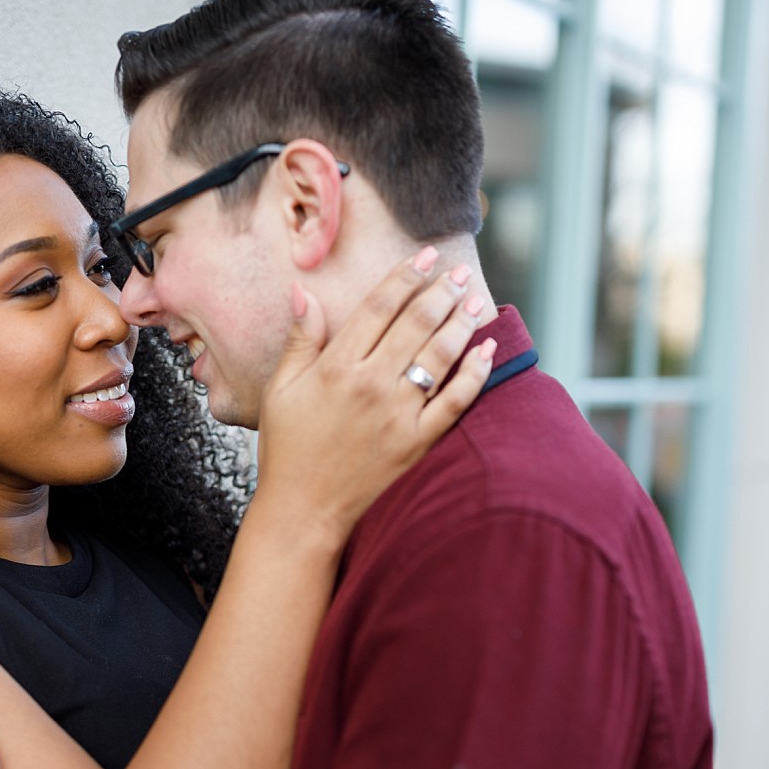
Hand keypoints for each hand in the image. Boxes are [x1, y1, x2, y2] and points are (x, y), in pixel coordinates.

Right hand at [254, 247, 495, 543]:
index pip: (379, 306)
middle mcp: (371, 385)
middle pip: (416, 323)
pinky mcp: (418, 442)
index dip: (405, 276)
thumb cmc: (288, 450)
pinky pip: (455, 401)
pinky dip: (475, 373)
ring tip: (476, 300)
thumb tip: (304, 291)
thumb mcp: (281, 390)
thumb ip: (300, 339)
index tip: (424, 256)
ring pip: (440, 355)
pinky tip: (487, 351)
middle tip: (459, 273)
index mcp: (336, 367)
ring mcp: (398, 414)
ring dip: (462, 322)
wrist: (304, 512)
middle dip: (442, 292)